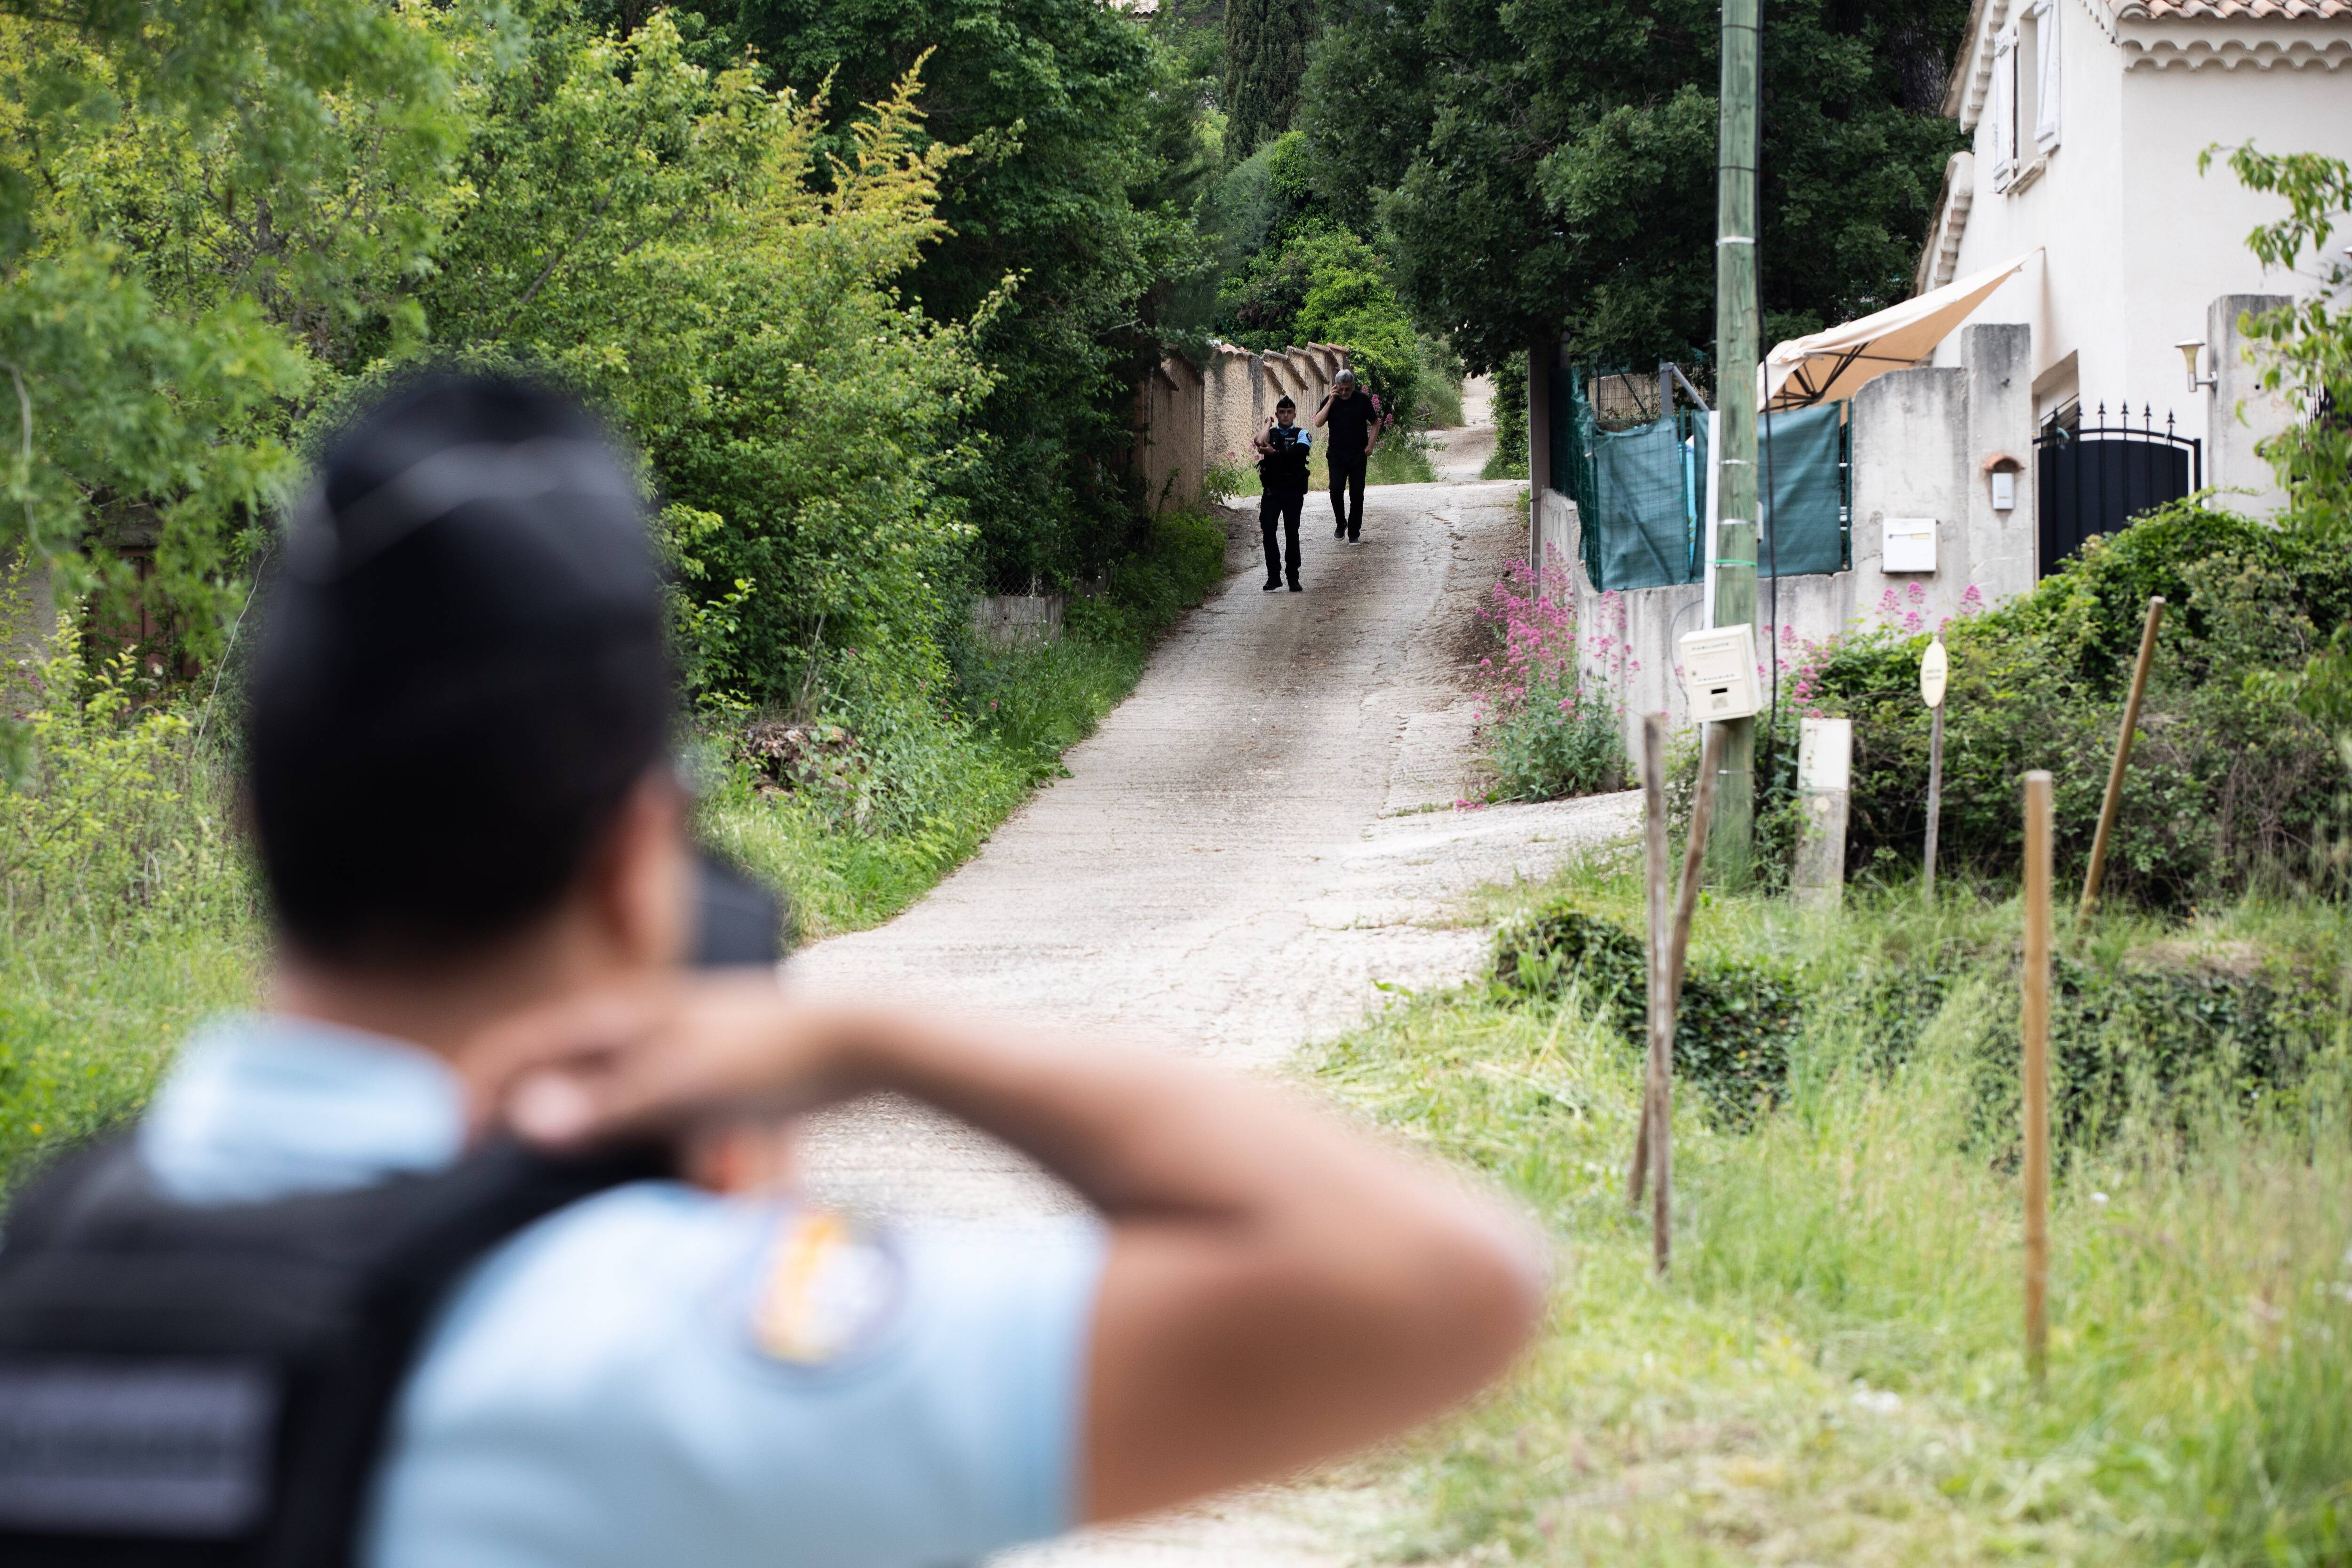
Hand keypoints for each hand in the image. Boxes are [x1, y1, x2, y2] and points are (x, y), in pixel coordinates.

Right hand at [464, 973, 867, 1146]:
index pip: (509, 1050)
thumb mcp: (681, 1087)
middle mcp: (625, 1028)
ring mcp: (658, 1051)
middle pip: (539, 1073)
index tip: (445, 1157)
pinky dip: (607, 1140)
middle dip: (504, 1119)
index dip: (468, 1099)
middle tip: (476, 1182)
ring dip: (558, 1133)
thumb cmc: (769, 1059)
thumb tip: (521, 1121)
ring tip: (529, 1189)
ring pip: (583, 1094)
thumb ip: (603, 1107)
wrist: (857, 1045)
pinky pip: (626, 1112)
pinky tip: (613, 1181)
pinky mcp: (690, 1078)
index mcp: (610, 1019)